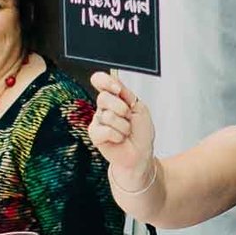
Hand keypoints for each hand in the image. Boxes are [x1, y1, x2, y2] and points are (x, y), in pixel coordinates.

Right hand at [85, 70, 155, 190]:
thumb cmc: (141, 132)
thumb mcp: (139, 108)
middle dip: (121, 109)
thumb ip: (126, 95)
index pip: (100, 80)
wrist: (140, 154)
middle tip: (128, 118)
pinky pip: (105, 130)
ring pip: (108, 115)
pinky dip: (117, 135)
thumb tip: (115, 85)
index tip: (117, 89)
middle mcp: (103, 107)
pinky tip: (119, 139)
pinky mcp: (95, 134)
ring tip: (126, 132)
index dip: (105, 81)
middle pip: (103, 97)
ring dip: (123, 126)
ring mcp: (97, 120)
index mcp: (114, 97)